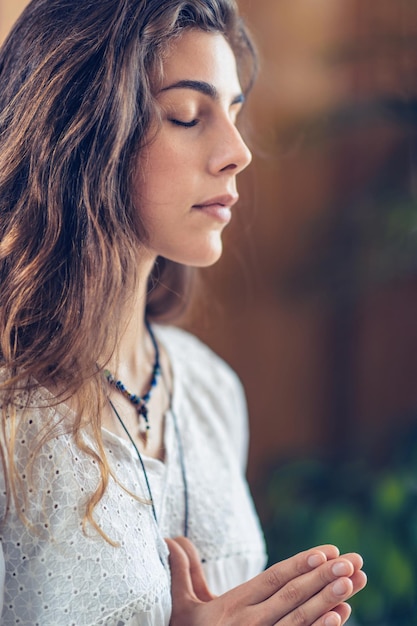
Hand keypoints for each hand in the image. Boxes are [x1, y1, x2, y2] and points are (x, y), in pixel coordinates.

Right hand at [167, 537, 366, 625]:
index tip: (325, 551)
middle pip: (292, 597)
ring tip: (354, 582)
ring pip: (301, 619)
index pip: (272, 581)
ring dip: (329, 599)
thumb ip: (182, 572)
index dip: (298, 565)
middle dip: (323, 577)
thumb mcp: (182, 607)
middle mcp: (250, 625)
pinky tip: (340, 617)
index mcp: (232, 607)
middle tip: (352, 560)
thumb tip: (169, 539)